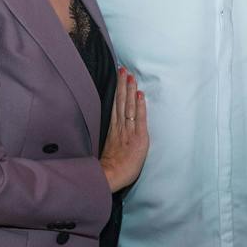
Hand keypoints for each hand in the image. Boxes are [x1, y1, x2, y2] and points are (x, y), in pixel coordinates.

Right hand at [100, 68, 148, 193]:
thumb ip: (109, 138)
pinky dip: (139, 105)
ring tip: (130, 76)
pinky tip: (139, 94)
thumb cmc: (108, 168)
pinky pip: (138, 118)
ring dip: (129, 90)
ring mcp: (128, 131)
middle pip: (120, 102)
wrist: (109, 177)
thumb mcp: (107, 150)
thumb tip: (109, 129)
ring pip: (128, 106)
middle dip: (122, 85)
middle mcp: (119, 127)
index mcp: (112, 130)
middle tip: (123, 69)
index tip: (117, 77)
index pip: (115, 106)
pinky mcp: (138, 138)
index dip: (117, 91)